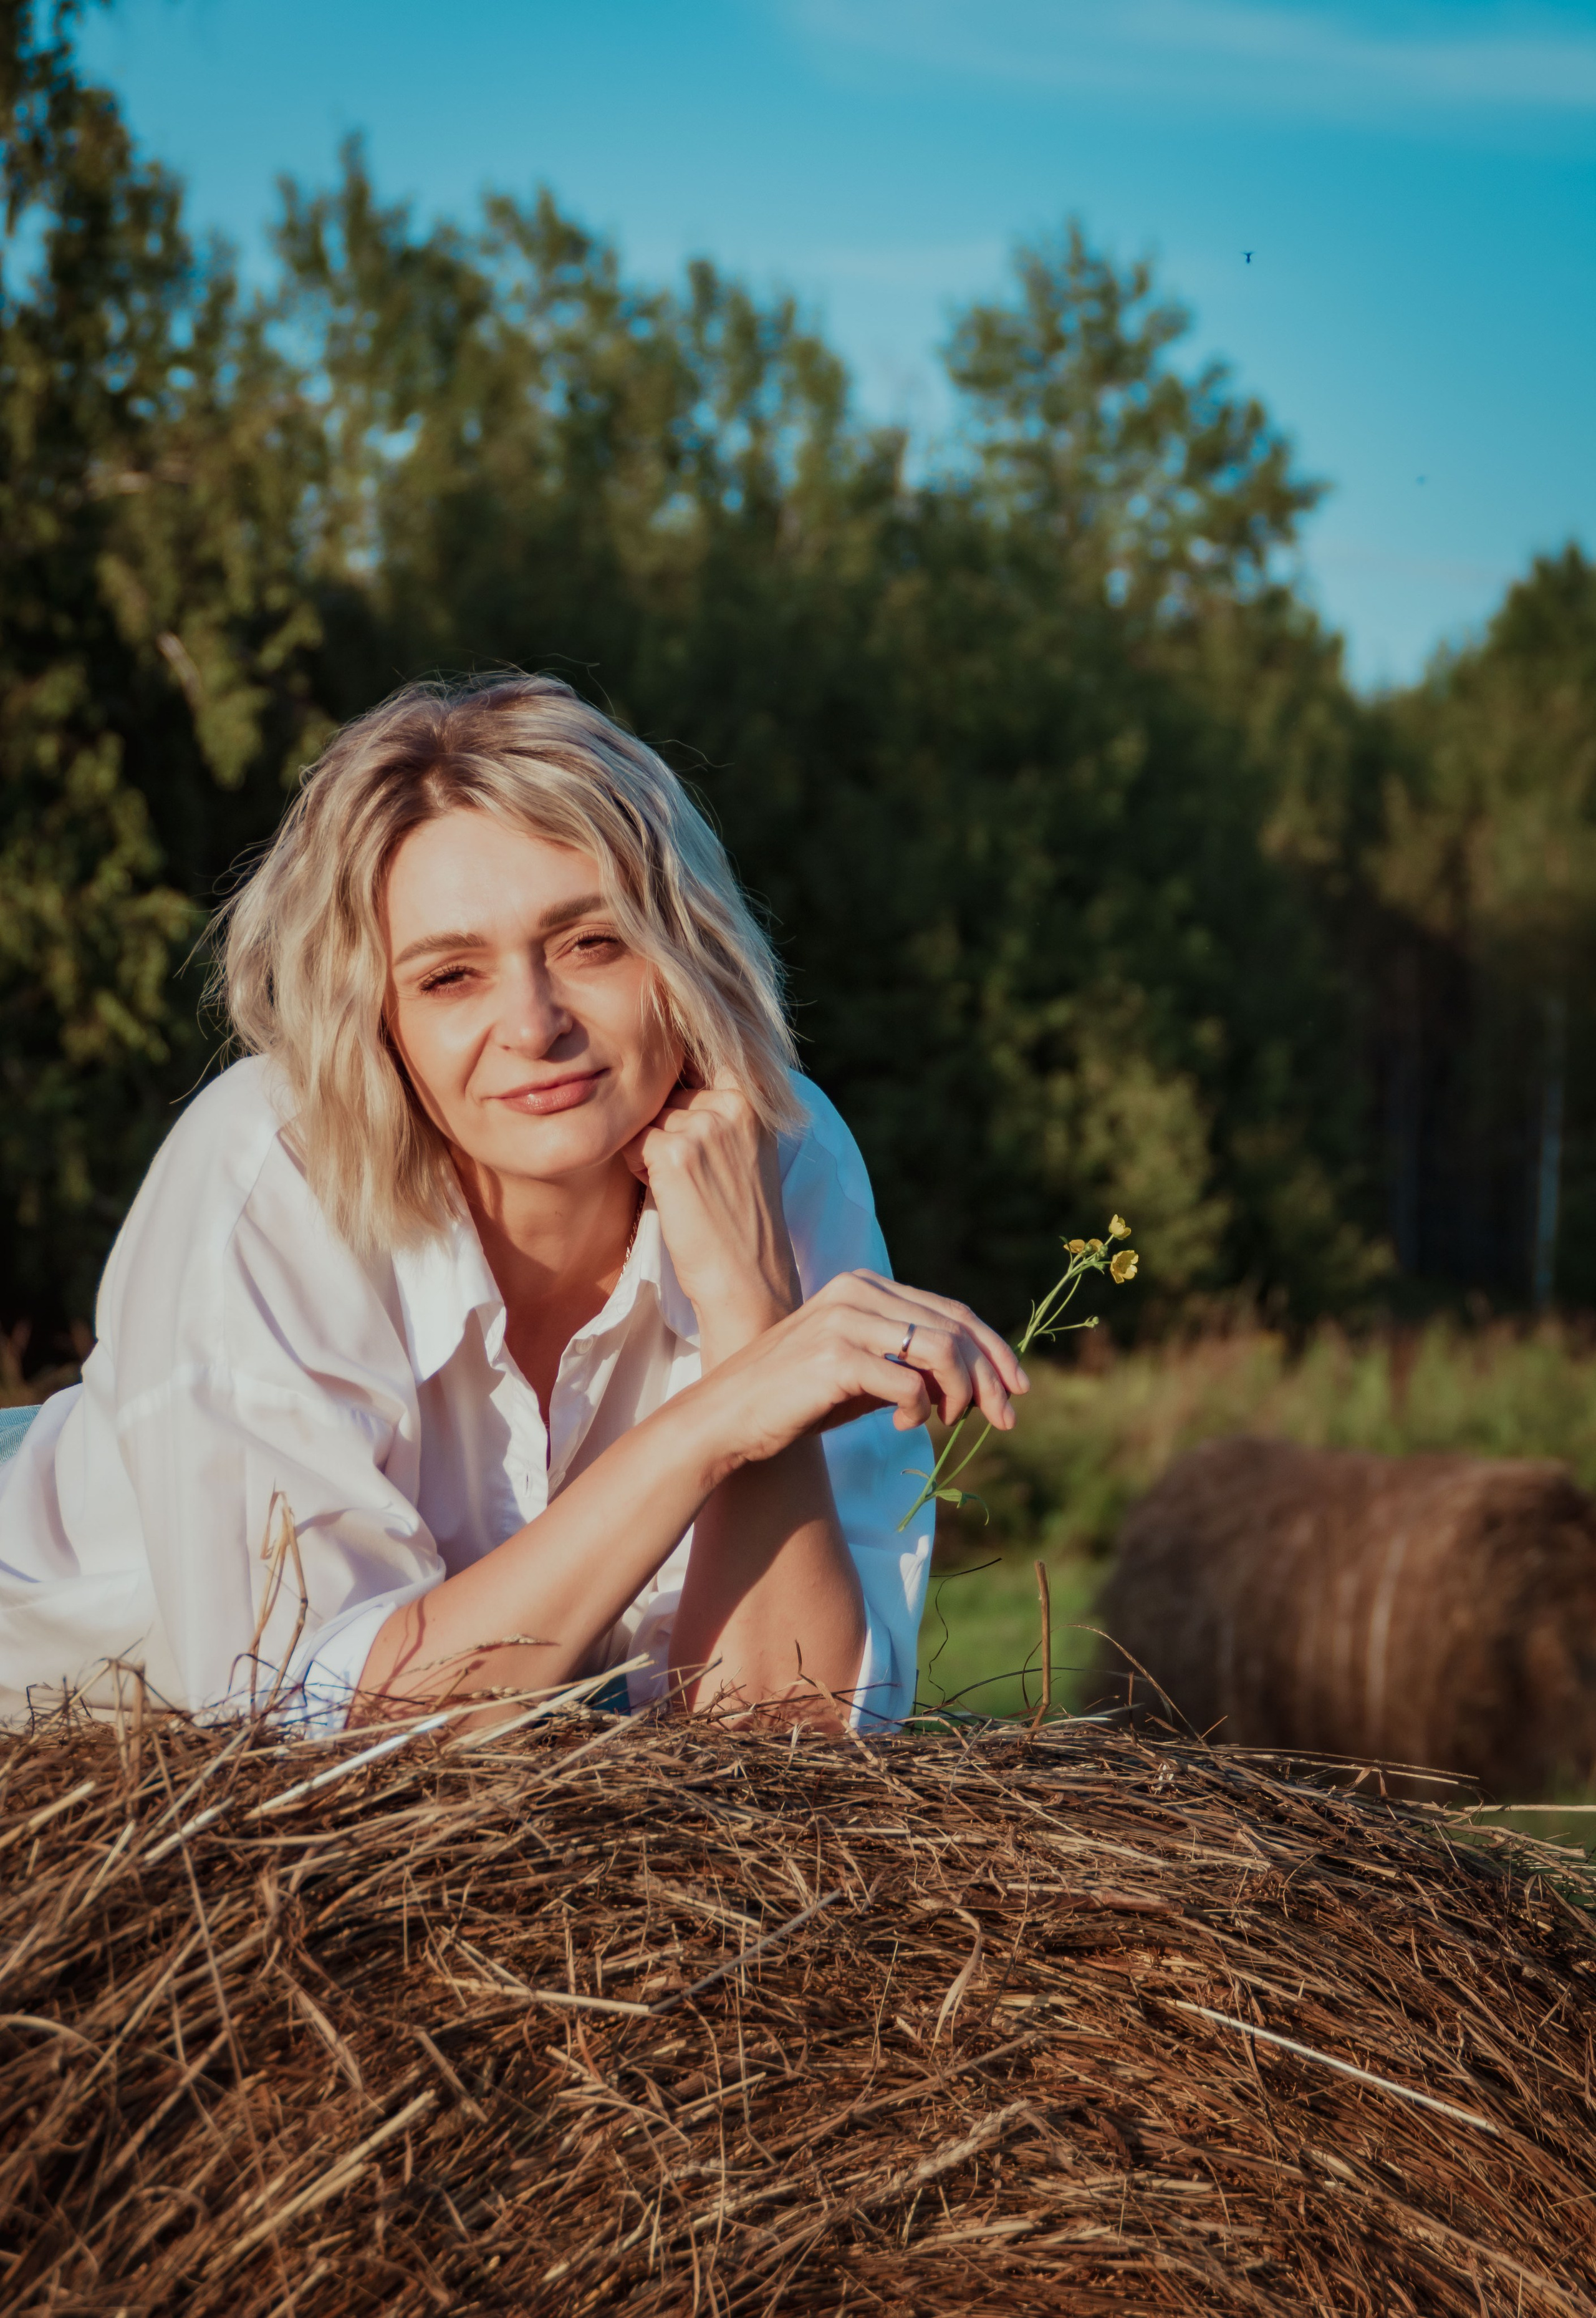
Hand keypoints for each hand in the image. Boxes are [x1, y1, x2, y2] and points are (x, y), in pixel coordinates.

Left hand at [623, 1070, 799, 1359]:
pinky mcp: (674, 1152)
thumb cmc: (741, 1217)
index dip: (684, 1066)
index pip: (710, 1051)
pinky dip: (640, 1166)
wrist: (746, 1276)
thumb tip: (672, 1066)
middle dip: (668, 1121)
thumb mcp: (747, 1147)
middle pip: (670, 1090)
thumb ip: (722, 1106)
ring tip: (684, 1184)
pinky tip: (668, 1193)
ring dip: (652, 1145)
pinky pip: (634, 1141)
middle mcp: (733, 1104)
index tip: (681, 1080)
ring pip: (650, 1116)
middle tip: (693, 1169)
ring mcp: (704, 1126)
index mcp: (756, 1100)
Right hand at [699, 1268, 1028, 1475]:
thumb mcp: (862, 1373)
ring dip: (963, 1394)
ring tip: (952, 1424)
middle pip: (956, 1328)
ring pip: (942, 1350)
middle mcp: (857, 1291)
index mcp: (865, 1285)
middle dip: (993, 1378)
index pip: (952, 1311)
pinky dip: (921, 1410)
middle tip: (1006, 1419)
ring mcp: (845, 1321)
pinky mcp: (835, 1358)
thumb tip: (972, 1382)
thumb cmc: (795, 1399)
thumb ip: (911, 1366)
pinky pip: (909, 1383)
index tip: (1019, 1388)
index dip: (995, 1349)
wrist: (727, 1418)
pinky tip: (907, 1427)